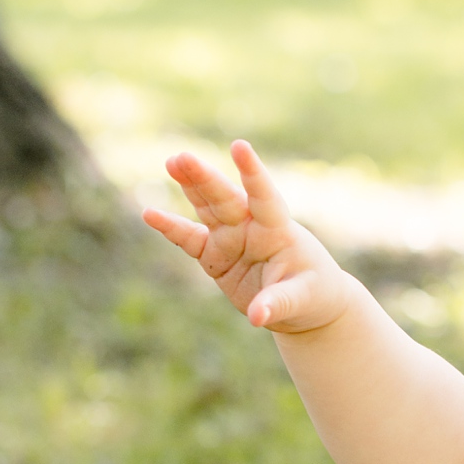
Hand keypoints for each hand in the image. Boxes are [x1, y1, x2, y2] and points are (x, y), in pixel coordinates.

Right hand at [142, 140, 354, 335]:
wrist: (305, 306)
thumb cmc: (313, 294)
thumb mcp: (302, 300)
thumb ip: (278, 304)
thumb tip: (257, 317)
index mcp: (278, 230)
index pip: (264, 196)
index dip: (252, 173)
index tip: (239, 146)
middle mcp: (252, 228)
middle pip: (226, 199)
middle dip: (205, 179)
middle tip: (182, 157)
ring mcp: (232, 239)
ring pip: (207, 208)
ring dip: (190, 186)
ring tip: (172, 162)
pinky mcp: (215, 257)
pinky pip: (189, 239)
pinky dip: (170, 228)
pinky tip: (149, 214)